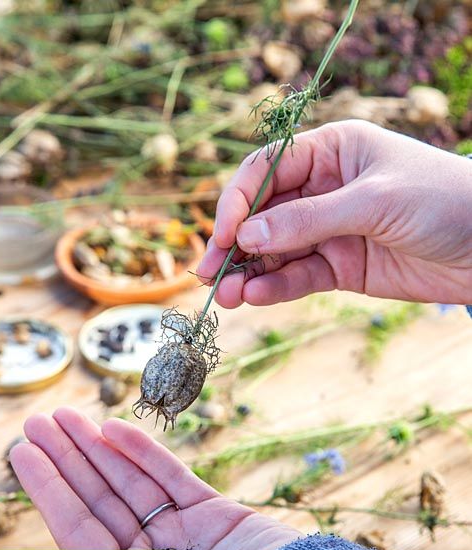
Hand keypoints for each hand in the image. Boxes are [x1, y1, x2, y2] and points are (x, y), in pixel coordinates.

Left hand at [10, 407, 297, 549]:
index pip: (77, 531)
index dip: (49, 490)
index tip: (24, 452)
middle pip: (98, 501)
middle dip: (67, 461)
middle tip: (36, 422)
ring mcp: (181, 535)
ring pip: (130, 483)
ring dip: (98, 449)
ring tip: (66, 414)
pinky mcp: (212, 513)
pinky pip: (170, 478)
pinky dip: (143, 453)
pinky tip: (113, 427)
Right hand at [198, 120, 471, 307]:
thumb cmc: (442, 201)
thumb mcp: (373, 202)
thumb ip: (307, 220)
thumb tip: (247, 239)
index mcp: (332, 151)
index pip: (267, 170)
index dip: (239, 201)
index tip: (225, 235)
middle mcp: (324, 189)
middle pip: (263, 215)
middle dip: (234, 244)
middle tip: (208, 274)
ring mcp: (330, 231)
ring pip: (275, 252)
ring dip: (248, 273)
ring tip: (226, 296)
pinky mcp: (340, 268)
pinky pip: (298, 277)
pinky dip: (275, 288)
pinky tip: (255, 298)